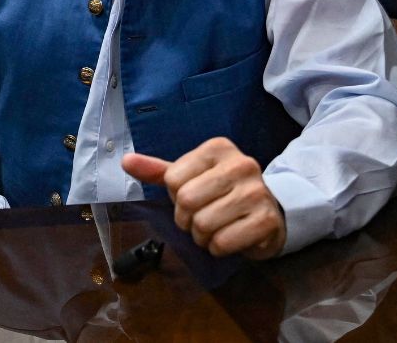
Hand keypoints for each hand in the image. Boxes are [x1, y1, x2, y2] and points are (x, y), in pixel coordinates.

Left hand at [121, 137, 285, 258]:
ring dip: (201, 236)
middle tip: (200, 217)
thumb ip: (158, 170)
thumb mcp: (190, 176)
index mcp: (218, 148)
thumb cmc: (222, 192)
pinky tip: (230, 238)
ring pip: (203, 224)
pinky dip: (218, 248)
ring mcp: (257, 192)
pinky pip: (224, 242)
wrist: (270, 211)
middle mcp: (241, 164)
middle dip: (186, 218)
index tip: (194, 195)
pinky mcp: (267, 220)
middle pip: (186, 201)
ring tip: (215, 228)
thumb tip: (125, 161)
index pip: (172, 179)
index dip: (175, 195)